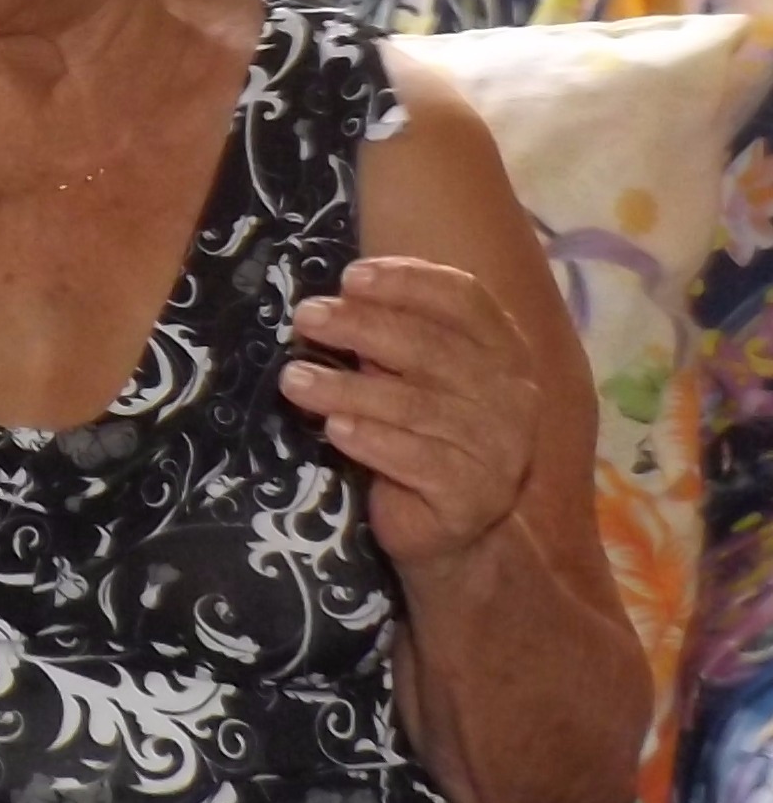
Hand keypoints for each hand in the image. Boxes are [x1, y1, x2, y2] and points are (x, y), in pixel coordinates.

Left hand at [279, 256, 536, 569]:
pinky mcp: (470, 493)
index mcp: (503, 350)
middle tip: (307, 317)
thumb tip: (331, 300)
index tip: (351, 277)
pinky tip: (334, 428)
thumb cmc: (421, 432)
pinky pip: (413, 458)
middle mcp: (510, 394)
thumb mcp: (412, 375)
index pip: (465, 299)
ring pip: (413, 404)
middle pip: (431, 347)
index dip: (409, 281)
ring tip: (292, 378)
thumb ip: (391, 338)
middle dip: (361, 326)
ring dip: (345, 388)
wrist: (451, 524)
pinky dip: (370, 439)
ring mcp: (496, 446)